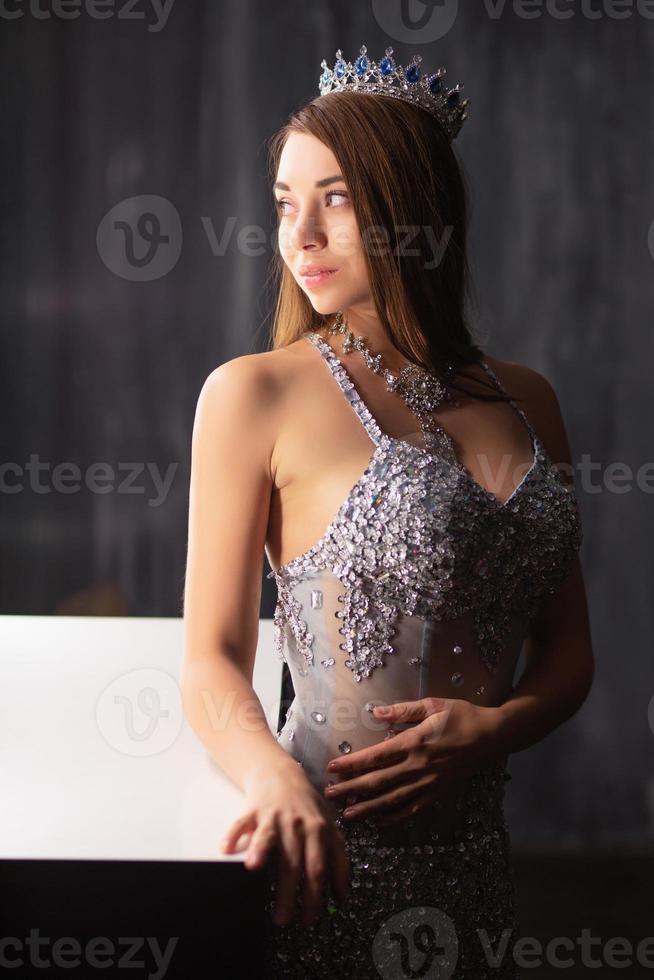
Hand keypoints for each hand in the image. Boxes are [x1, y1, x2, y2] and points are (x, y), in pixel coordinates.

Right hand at [221, 759, 349, 926]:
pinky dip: (234, 834)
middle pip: (296, 862)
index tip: (310, 919)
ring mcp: (275, 816)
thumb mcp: (328, 824)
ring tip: (254, 870)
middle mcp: (298, 824)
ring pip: (269, 839)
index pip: (321, 867)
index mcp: (320, 830)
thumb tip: (343, 896)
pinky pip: (242, 823)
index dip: (318, 895)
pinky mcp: (254, 809)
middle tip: (284, 920)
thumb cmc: (305, 805)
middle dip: (291, 894)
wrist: (280, 772)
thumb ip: (337, 856)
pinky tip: (226, 847)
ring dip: (261, 853)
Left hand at [323, 697, 506, 826]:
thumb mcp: (433, 704)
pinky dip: (395, 819)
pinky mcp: (438, 793)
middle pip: (378, 781)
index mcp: (415, 742)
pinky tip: (379, 824)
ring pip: (392, 800)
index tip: (332, 769)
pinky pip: (413, 809)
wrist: (493, 737)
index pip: (376, 756)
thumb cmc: (462, 716)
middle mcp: (419, 766)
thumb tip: (376, 712)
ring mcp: (428, 783)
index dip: (352, 764)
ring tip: (347, 815)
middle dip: (352, 789)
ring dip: (368, 808)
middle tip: (329, 795)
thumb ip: (403, 711)